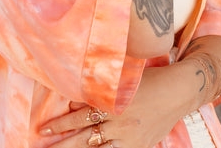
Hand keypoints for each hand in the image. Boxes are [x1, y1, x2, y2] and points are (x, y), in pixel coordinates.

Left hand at [39, 67, 191, 147]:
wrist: (178, 92)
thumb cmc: (148, 80)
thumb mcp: (121, 80)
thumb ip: (99, 88)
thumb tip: (73, 97)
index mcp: (112, 104)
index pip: (80, 117)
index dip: (61, 124)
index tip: (43, 130)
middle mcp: (119, 123)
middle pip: (84, 139)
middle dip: (63, 146)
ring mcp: (129, 139)